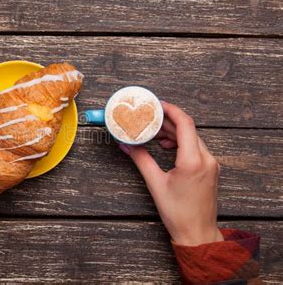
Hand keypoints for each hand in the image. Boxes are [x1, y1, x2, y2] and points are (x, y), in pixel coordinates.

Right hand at [120, 101, 223, 245]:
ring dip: (174, 132)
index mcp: (192, 161)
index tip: (157, 105)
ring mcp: (211, 164)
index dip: (170, 110)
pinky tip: (167, 147)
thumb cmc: (178, 213)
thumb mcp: (155, 184)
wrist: (197, 233)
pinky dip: (181, 142)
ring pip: (192, 137)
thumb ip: (141, 160)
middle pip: (188, 129)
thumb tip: (127, 145)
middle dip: (168, 122)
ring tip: (156, 135)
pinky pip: (196, 147)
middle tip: (149, 120)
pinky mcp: (211, 169)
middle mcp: (206, 159)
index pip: (185, 123)